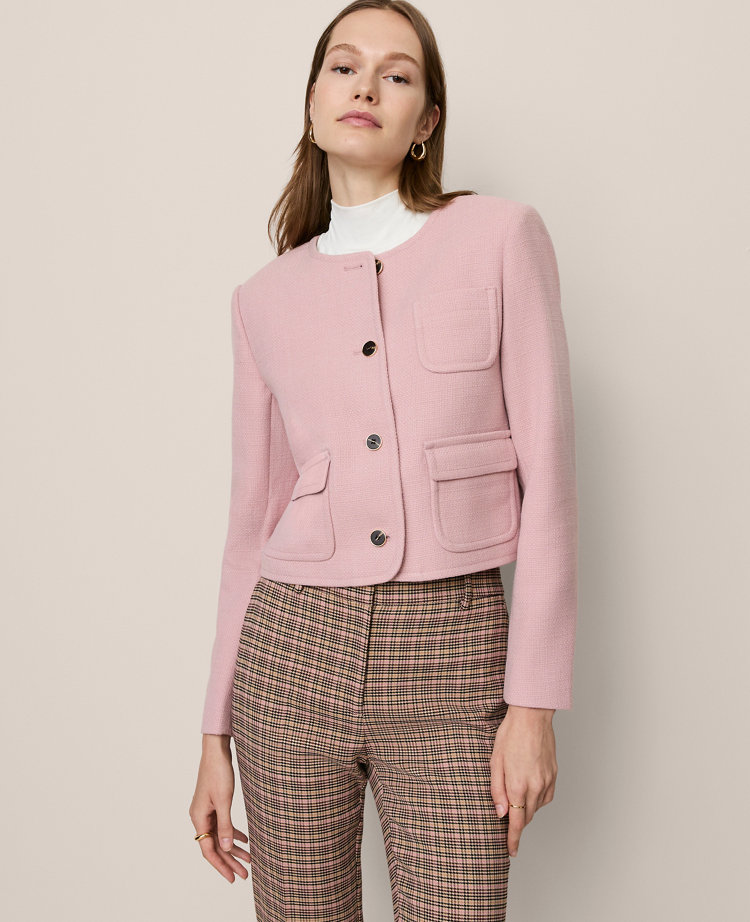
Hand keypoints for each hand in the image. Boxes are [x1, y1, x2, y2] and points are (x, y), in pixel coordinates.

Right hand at [189, 734, 250, 881]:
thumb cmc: (218, 772)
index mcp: (199, 817)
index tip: (232, 878)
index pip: (208, 850)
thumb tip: (227, 848)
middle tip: (244, 875)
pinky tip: (245, 840)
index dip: (221, 865)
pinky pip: (223, 824)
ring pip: (220, 836)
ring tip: (248, 860)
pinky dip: (233, 833)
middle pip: (215, 845)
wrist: (216, 751)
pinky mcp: (214, 804)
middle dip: (230, 861)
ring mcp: (207, 811)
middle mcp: (200, 817)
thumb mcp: (224, 800)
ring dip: (233, 848)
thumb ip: (225, 825)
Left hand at [490, 705, 557, 857]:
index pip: (517, 823)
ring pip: (537, 807)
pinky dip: (537, 799)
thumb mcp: (495, 762)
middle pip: (527, 817)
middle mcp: (535, 787)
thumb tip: (501, 813)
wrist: (532, 717)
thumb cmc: (510, 735)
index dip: (513, 840)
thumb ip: (497, 790)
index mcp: (518, 785)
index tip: (511, 852)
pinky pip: (546, 796)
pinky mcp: (554, 774)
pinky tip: (529, 791)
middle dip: (518, 825)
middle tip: (507, 825)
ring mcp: (547, 781)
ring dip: (527, 810)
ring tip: (516, 801)